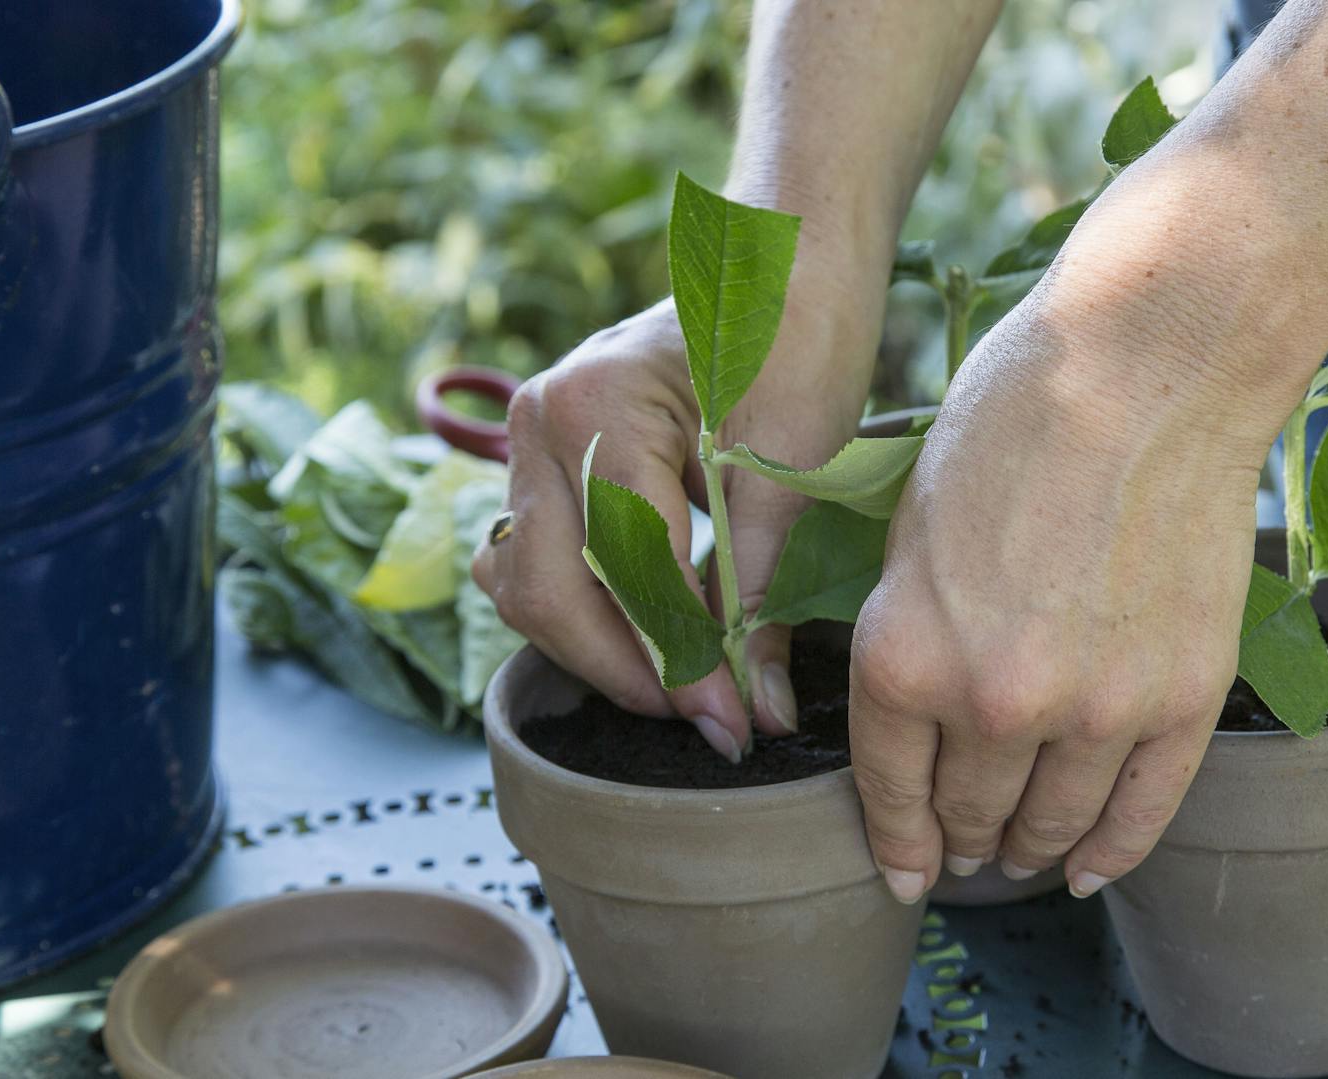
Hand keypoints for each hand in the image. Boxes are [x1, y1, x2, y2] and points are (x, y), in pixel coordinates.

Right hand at [473, 252, 882, 759]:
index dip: (679, 659)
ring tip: (684, 687)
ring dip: (598, 647)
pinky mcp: (551, 460)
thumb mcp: (791, 463)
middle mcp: (541, 422)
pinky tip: (655, 637)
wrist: (788, 265)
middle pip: (547, 590)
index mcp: (596, 407)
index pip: (624, 569)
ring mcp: (535, 439)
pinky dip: (588, 608)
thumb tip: (752, 705)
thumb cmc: (799, 336)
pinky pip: (542, 558)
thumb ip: (760, 587)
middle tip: (709, 723)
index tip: (734, 722)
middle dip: (627, 671)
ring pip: (528, 584)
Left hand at [848, 268, 1297, 902]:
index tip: (905, 869)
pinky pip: (1144, 810)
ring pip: (1053, 822)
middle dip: (961, 841)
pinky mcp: (1184, 698)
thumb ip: (911, 632)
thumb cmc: (1014, 418)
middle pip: (971, 812)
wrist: (1148, 367)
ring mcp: (1098, 710)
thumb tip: (918, 707)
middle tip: (964, 852)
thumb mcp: (911, 528)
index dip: (897, 840)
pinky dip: (1112, 850)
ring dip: (1030, 851)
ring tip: (1021, 858)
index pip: (891, 788)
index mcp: (905, 655)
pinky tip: (1090, 869)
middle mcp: (995, 703)